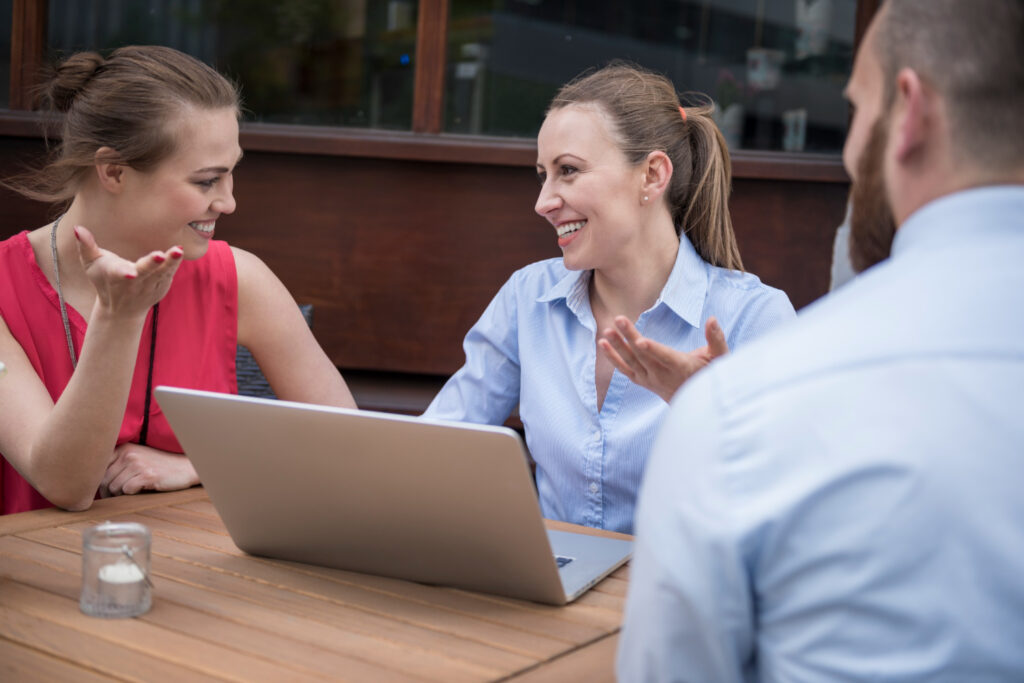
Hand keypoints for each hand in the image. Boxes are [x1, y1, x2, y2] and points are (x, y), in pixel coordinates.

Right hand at [75, 225, 183, 318]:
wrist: (121, 310)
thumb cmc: (104, 280)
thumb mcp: (91, 264)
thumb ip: (86, 246)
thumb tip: (77, 228)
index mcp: (115, 276)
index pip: (119, 273)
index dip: (124, 272)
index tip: (130, 273)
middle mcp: (134, 282)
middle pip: (144, 272)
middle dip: (151, 264)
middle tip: (160, 255)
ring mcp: (149, 285)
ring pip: (161, 273)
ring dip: (170, 262)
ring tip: (178, 250)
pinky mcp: (161, 286)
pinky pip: (169, 274)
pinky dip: (174, 264)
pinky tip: (180, 252)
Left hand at [100, 443, 199, 496]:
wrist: (184, 468)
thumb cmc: (158, 466)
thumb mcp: (138, 458)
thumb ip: (118, 464)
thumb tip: (93, 481)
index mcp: (124, 448)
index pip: (98, 466)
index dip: (97, 480)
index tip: (102, 487)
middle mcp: (129, 454)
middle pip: (104, 479)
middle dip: (107, 491)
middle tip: (115, 496)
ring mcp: (138, 464)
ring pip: (114, 486)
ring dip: (119, 494)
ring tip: (130, 493)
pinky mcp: (146, 475)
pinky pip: (127, 490)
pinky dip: (131, 494)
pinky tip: (141, 490)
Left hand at [598, 316, 728, 402]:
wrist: (695, 406)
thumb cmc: (709, 376)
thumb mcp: (719, 358)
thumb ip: (716, 339)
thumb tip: (712, 319)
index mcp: (681, 367)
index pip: (665, 357)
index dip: (652, 349)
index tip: (640, 341)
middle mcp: (662, 375)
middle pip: (643, 355)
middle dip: (629, 337)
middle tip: (619, 319)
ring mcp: (650, 379)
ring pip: (632, 361)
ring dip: (618, 346)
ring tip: (607, 331)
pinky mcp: (642, 381)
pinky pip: (625, 369)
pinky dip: (613, 358)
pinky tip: (603, 344)